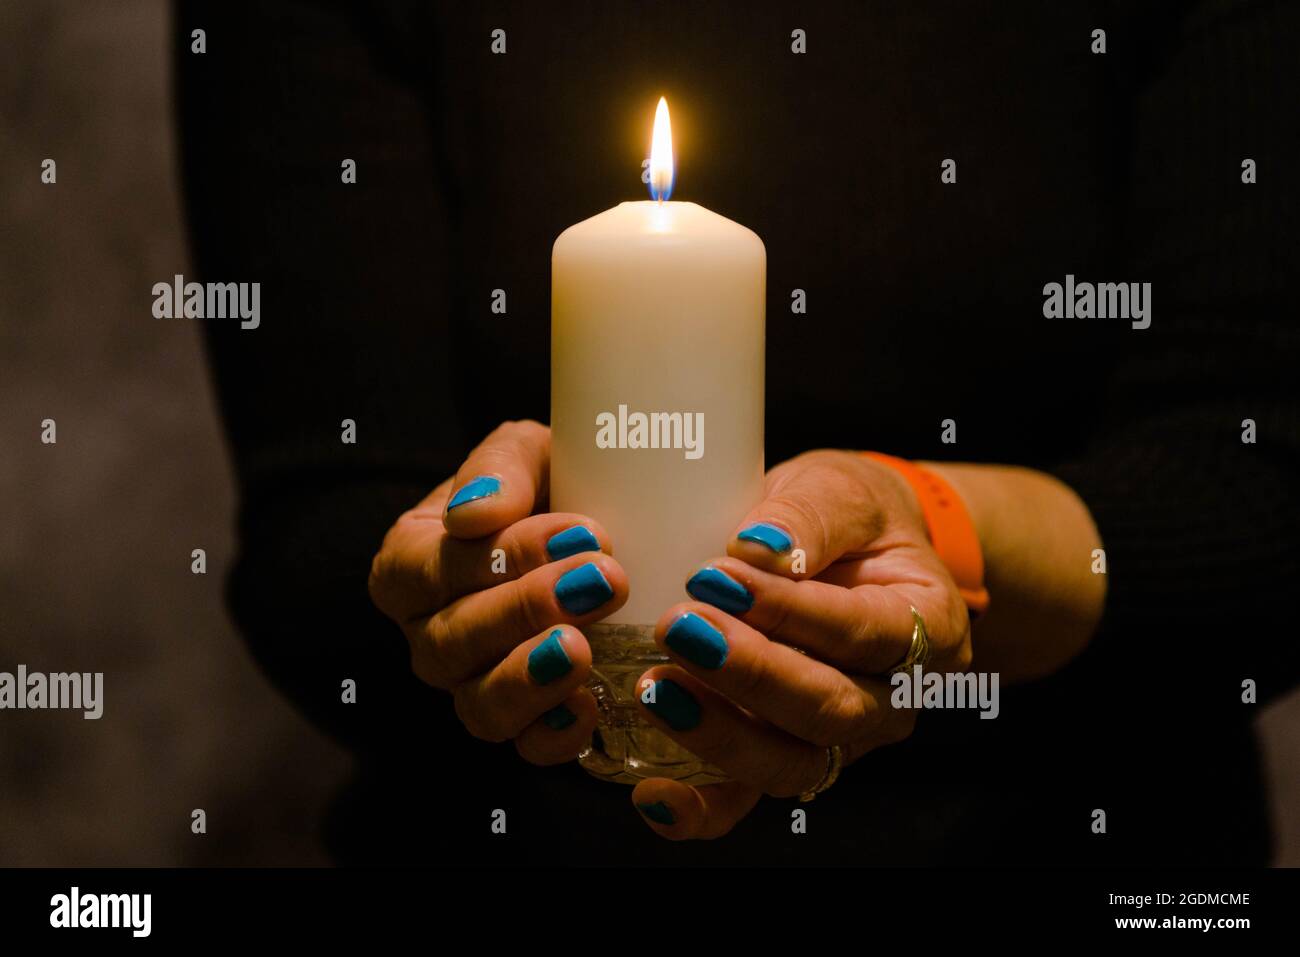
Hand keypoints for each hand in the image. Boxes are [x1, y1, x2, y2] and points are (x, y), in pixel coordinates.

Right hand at [368, 420, 628, 764]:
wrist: (599, 528)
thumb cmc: (549, 483)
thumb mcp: (525, 453)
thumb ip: (499, 468)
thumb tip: (476, 514)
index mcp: (411, 560)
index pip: (427, 569)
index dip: (498, 556)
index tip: (581, 531)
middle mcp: (430, 631)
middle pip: (449, 641)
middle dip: (526, 611)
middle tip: (603, 581)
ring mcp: (473, 685)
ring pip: (479, 704)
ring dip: (531, 678)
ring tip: (584, 648)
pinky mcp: (526, 722)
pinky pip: (527, 746)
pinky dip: (555, 734)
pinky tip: (591, 706)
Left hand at [630, 449, 972, 838]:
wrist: (855, 548)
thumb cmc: (851, 516)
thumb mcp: (842, 489)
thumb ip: (806, 515)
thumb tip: (757, 544)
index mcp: (926, 626)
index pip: (861, 631)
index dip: (789, 611)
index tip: (717, 575)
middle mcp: (894, 697)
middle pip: (830, 709)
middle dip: (750, 674)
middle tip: (679, 628)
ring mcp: (842, 739)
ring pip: (792, 763)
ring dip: (720, 733)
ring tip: (655, 688)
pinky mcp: (786, 757)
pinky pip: (749, 799)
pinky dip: (703, 809)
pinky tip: (653, 795)